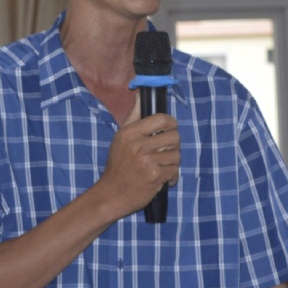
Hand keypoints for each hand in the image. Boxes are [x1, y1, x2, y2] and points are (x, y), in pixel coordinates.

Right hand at [96, 98, 179, 217]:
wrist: (111, 194)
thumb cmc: (117, 165)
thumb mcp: (120, 137)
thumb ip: (133, 116)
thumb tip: (141, 94)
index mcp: (130, 133)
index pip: (161, 119)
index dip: (171, 123)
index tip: (171, 128)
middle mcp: (138, 145)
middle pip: (174, 137)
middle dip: (174, 144)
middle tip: (166, 150)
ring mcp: (147, 161)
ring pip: (176, 155)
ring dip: (172, 162)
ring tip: (162, 166)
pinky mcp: (155, 176)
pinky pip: (175, 171)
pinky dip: (172, 176)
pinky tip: (162, 178)